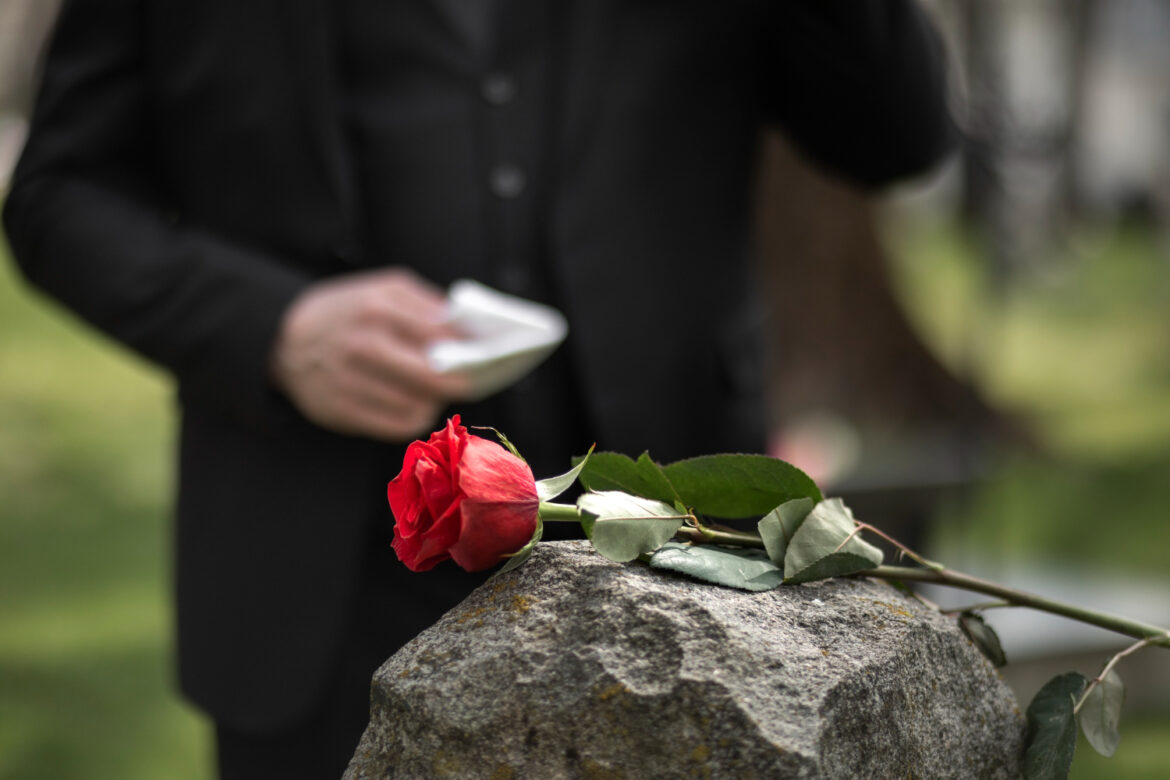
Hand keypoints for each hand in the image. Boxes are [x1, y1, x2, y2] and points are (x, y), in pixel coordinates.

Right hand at [270, 268, 470, 440]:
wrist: (283, 339)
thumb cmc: (347, 312)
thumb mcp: (382, 291)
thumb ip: (427, 304)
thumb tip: (469, 330)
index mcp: (377, 309)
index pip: (440, 335)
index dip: (470, 348)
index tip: (491, 353)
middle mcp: (363, 346)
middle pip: (432, 377)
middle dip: (460, 382)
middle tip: (473, 380)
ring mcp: (350, 382)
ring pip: (417, 406)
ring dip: (436, 402)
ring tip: (440, 391)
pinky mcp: (342, 412)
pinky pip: (397, 426)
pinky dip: (415, 418)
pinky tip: (419, 405)